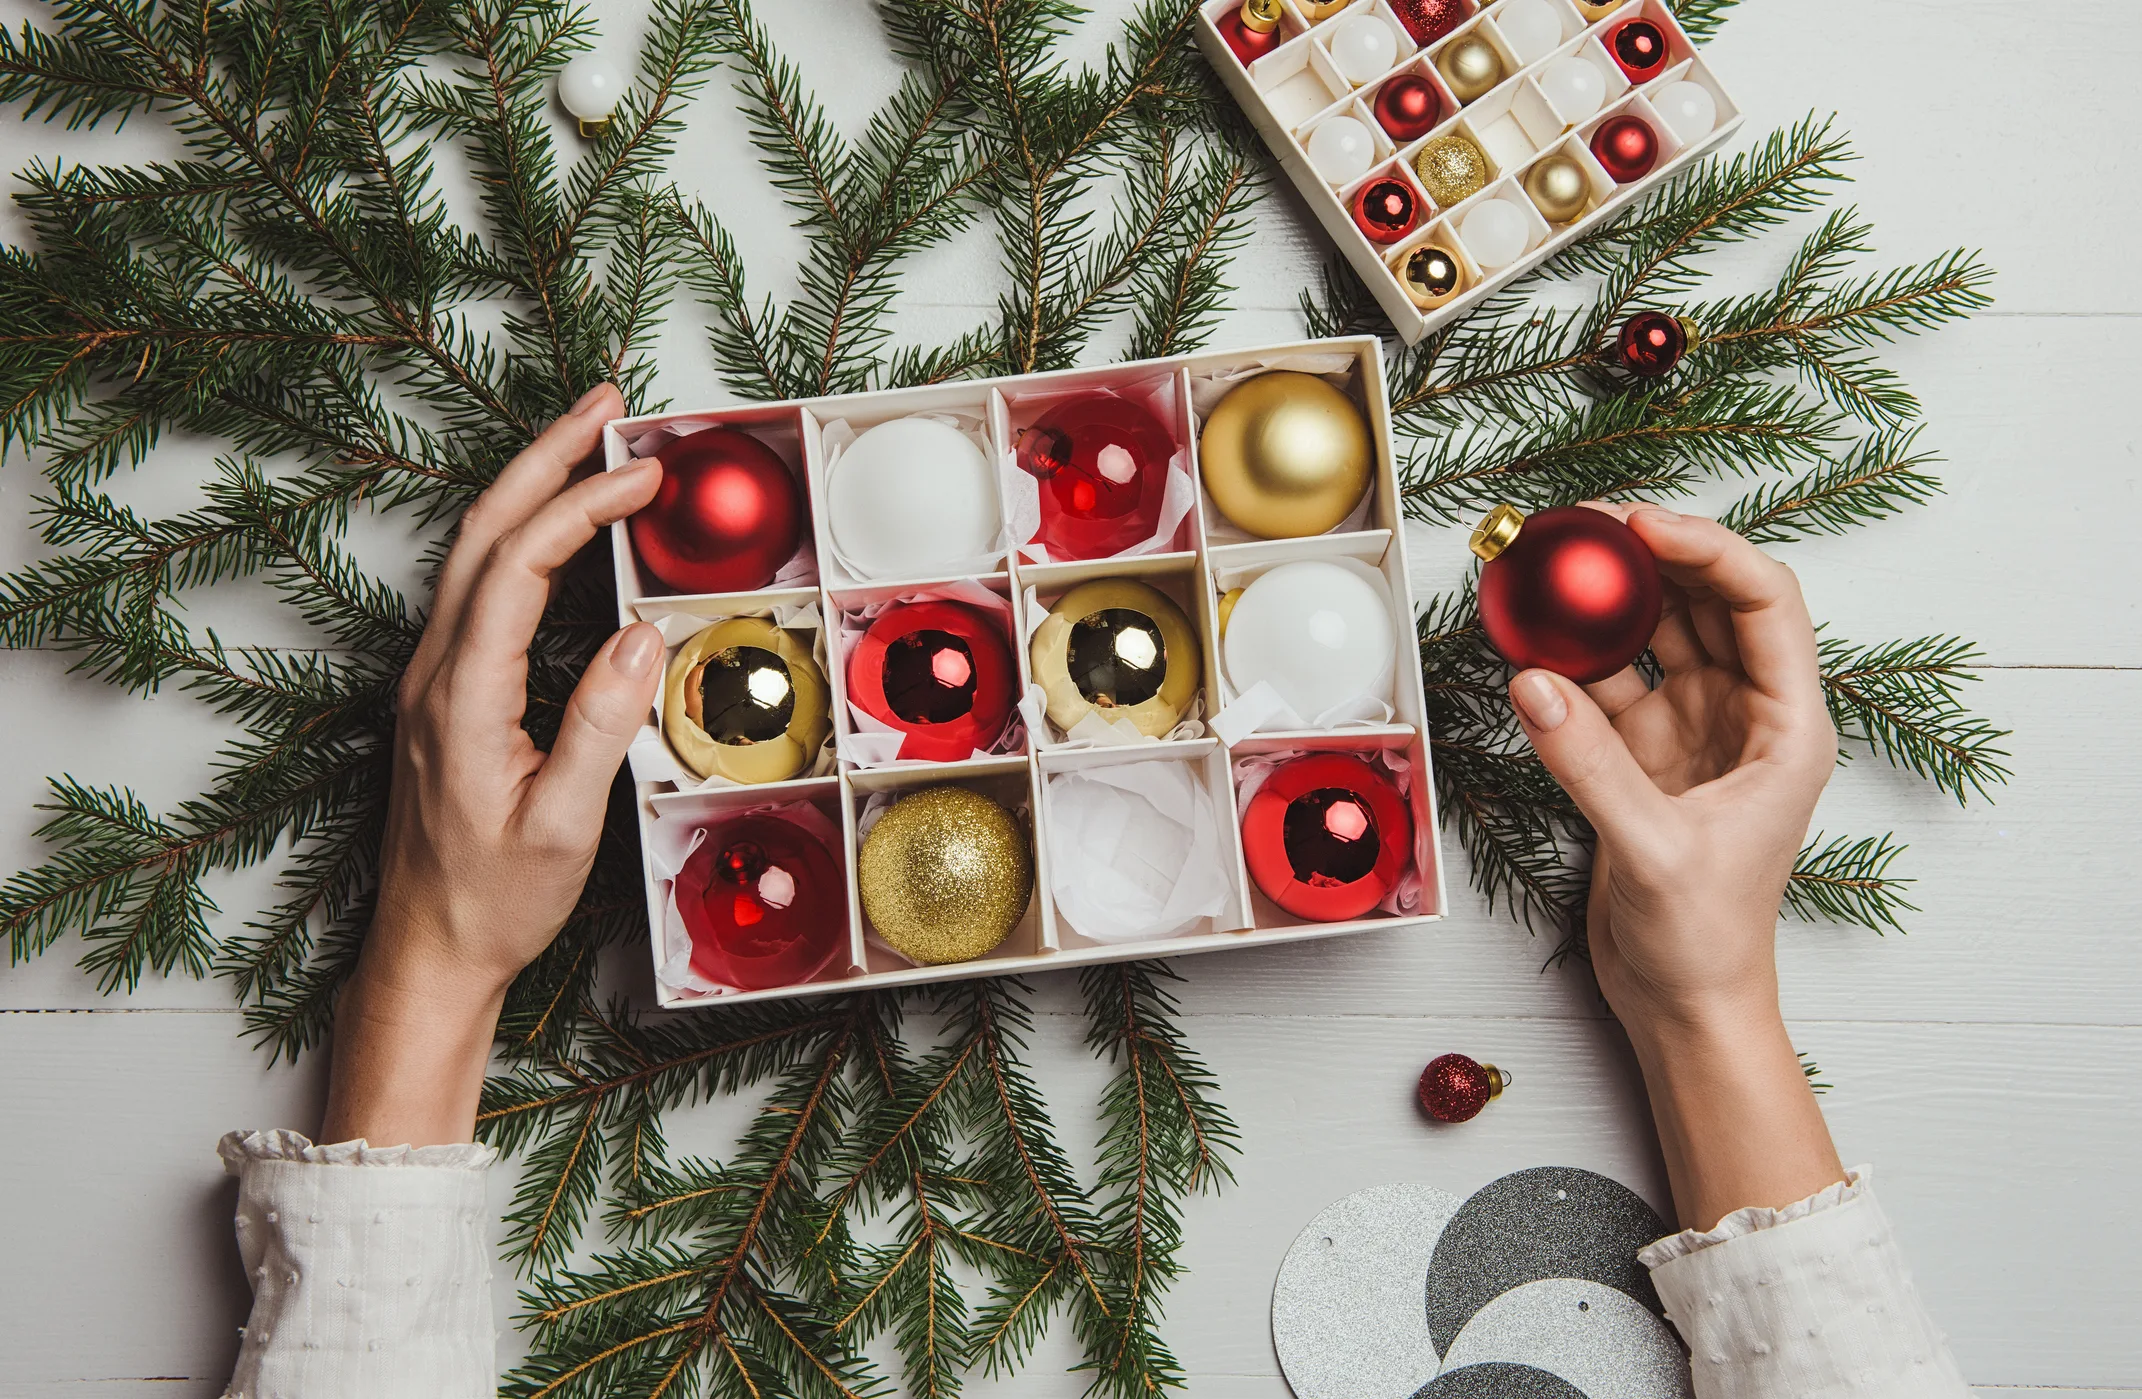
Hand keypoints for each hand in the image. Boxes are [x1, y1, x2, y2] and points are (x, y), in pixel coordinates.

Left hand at [321, 384, 664, 1146]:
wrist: (427, 949)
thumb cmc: (493, 900)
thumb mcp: (561, 825)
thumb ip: (600, 726)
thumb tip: (641, 636)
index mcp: (460, 697)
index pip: (517, 567)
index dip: (579, 507)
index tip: (642, 476)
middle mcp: (434, 673)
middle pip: (484, 532)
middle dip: (545, 457)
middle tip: (607, 404)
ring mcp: (432, 678)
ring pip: (476, 552)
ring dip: (531, 485)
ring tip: (590, 440)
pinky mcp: (444, 692)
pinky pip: (481, 586)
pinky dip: (525, 535)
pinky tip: (561, 528)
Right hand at [1507, 505, 1844, 1226]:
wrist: (1685, 1004)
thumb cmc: (1707, 941)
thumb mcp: (1654, 851)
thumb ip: (1591, 765)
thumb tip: (1532, 682)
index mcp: (1788, 727)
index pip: (1762, 602)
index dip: (1707, 549)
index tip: (1638, 524)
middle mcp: (1746, 714)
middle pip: (1707, 600)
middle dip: (1651, 553)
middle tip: (1584, 523)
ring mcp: (1693, 730)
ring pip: (1655, 633)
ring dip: (1609, 597)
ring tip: (1553, 561)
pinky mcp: (1644, 755)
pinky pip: (1607, 682)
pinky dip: (1570, 656)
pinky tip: (1529, 635)